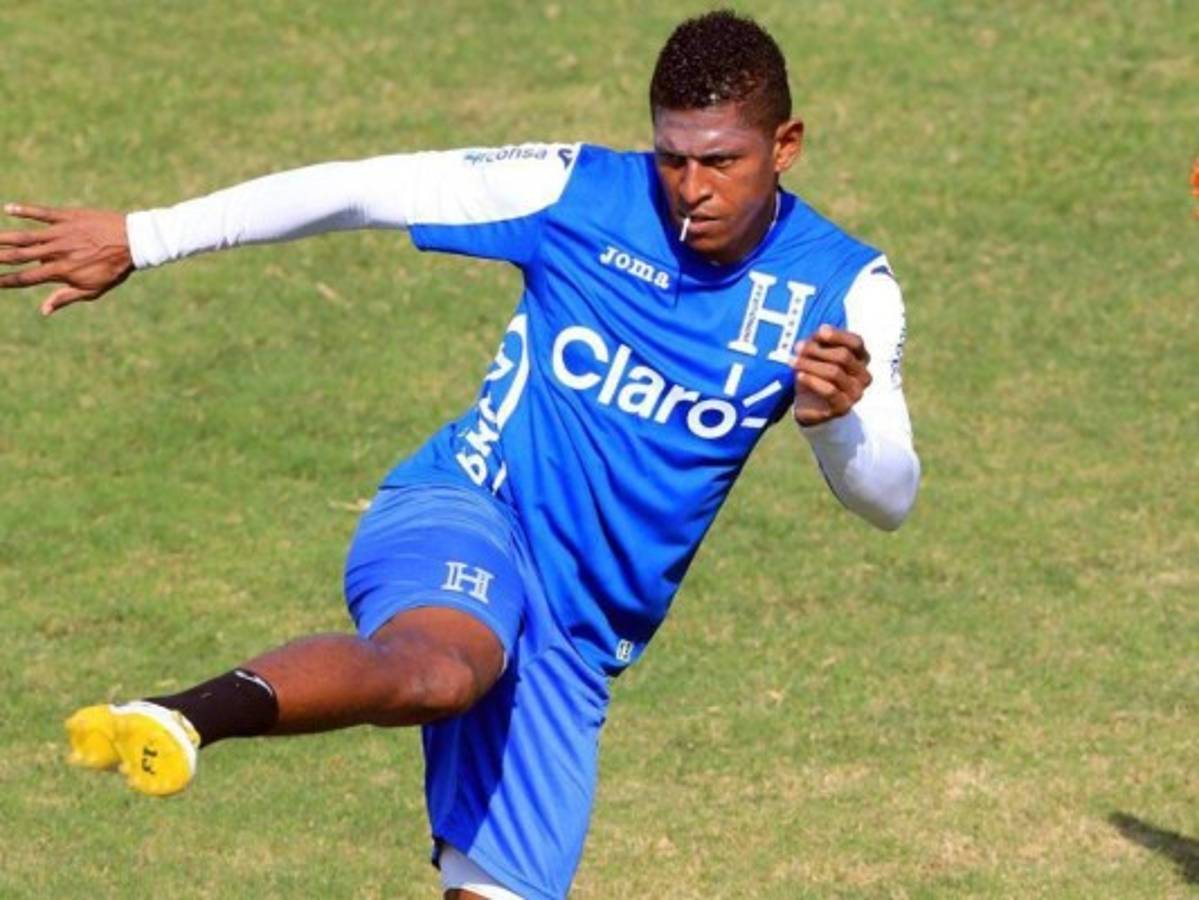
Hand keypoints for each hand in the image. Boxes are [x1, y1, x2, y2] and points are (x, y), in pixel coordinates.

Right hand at [0, 203, 133, 315]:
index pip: (26, 279)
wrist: (134, 242)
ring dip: (3, 237)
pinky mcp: (67, 217)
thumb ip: (66, 297)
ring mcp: (61, 233)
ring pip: (25, 236)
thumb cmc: (114, 269)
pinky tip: (8, 209)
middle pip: (18, 256)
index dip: (5, 281)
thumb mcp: (93, 288)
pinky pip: (42, 213)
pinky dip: (25, 210)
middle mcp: (56, 252)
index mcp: (61, 271)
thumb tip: (44, 311)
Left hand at [791, 325, 871, 425]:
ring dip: (810, 364)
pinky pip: (830, 391)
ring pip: (835, 372)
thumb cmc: (815, 374)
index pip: (856, 342)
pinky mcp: (843, 407)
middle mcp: (863, 376)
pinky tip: (800, 376)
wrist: (808, 405)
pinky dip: (812, 381)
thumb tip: (822, 332)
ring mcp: (856, 393)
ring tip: (793, 362)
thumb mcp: (816, 353)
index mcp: (861, 359)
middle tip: (798, 348)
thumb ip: (821, 341)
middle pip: (843, 356)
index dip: (838, 336)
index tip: (820, 332)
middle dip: (817, 350)